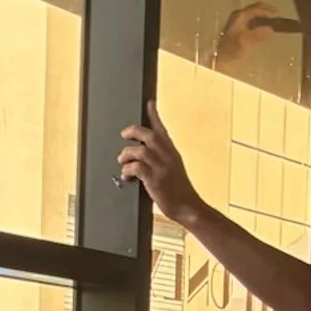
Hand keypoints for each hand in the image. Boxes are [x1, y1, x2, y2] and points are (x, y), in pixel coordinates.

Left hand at [118, 104, 202, 222]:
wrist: (188, 207)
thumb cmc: (179, 191)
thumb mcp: (174, 169)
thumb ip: (163, 158)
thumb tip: (144, 153)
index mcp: (172, 152)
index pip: (162, 129)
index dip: (154, 115)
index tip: (149, 103)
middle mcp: (167, 156)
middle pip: (148, 135)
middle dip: (133, 131)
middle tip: (124, 135)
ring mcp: (161, 167)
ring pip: (139, 150)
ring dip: (126, 154)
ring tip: (122, 161)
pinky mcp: (154, 179)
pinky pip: (135, 167)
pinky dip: (127, 170)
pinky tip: (126, 176)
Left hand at [211, 2, 285, 72]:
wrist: (221, 61)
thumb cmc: (232, 51)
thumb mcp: (245, 42)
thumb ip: (258, 35)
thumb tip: (271, 29)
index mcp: (239, 16)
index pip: (256, 8)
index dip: (268, 11)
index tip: (279, 15)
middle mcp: (238, 16)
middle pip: (255, 9)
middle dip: (266, 12)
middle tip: (278, 17)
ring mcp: (237, 23)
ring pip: (253, 15)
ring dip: (264, 17)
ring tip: (274, 23)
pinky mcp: (238, 30)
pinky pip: (252, 22)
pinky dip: (260, 23)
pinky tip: (265, 30)